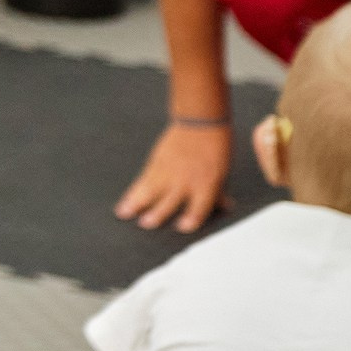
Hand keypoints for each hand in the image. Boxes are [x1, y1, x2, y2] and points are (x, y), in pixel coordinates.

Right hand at [114, 123, 229, 232]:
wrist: (200, 122)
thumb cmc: (215, 147)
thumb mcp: (222, 172)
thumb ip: (218, 193)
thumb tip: (226, 208)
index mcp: (206, 184)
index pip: (199, 206)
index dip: (191, 218)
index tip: (182, 228)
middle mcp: (186, 179)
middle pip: (170, 199)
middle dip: (158, 212)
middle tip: (146, 223)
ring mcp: (169, 171)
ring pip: (151, 190)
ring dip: (137, 203)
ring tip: (125, 214)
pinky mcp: (156, 163)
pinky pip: (143, 181)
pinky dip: (132, 193)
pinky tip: (124, 203)